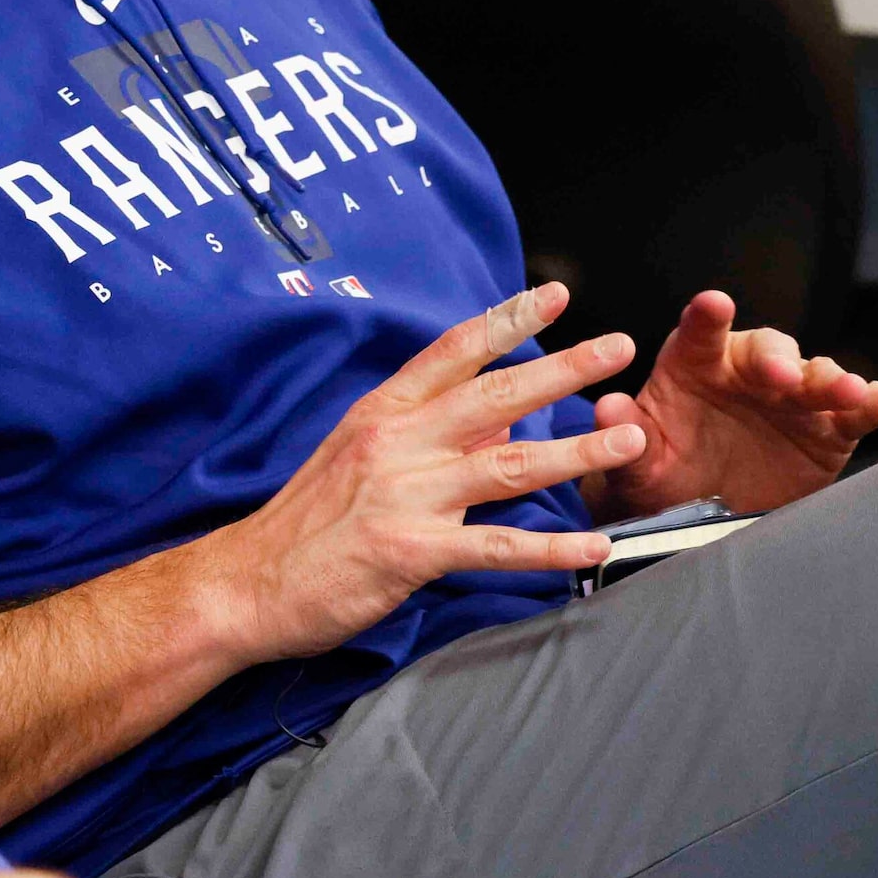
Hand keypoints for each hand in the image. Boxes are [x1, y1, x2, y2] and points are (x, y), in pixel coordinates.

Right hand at [197, 285, 635, 662]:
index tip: (554, 296)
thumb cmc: (303, 522)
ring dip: (577, 452)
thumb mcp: (355, 455)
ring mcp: (404, 495)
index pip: (452, 353)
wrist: (246, 582)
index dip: (507, 321)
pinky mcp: (410, 551)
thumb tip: (496, 420)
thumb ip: (424, 434)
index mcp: (381, 413)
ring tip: (631, 440)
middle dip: (563, 368)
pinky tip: (592, 548)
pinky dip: (549, 550)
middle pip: (494, 397)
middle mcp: (396, 443)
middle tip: (617, 346)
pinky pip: (494, 547)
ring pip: (507, 465)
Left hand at [583, 290, 877, 517]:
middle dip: (776, 360)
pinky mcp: (830, 427)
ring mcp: (792, 396)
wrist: (694, 509)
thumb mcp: (635, 460)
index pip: (698, 335)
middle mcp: (745, 372)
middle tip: (780, 376)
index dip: (706, 319)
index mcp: (692, 367)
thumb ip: (625, 431)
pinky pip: (862, 410)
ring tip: (846, 391)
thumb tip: (606, 408)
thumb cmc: (659, 470)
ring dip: (833, 380)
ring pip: (817, 375)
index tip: (713, 304)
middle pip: (767, 351)